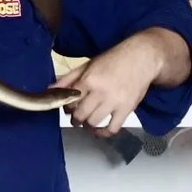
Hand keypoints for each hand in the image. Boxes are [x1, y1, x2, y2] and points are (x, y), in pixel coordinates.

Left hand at [57, 35, 172, 135]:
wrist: (141, 58)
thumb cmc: (114, 60)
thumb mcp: (88, 65)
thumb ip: (68, 78)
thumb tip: (50, 89)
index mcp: (89, 79)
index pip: (70, 101)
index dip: (66, 107)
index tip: (68, 108)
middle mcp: (101, 92)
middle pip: (80, 115)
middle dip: (75, 119)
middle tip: (77, 118)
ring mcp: (114, 101)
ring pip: (93, 122)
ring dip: (87, 125)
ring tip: (87, 122)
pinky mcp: (127, 109)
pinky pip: (112, 128)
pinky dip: (103, 134)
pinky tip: (99, 131)